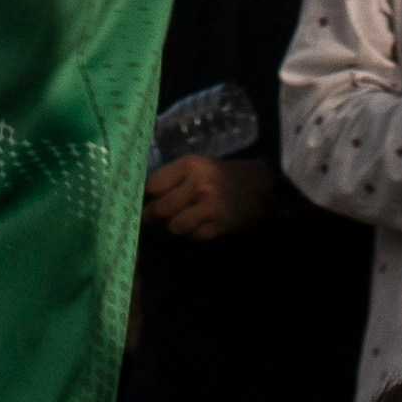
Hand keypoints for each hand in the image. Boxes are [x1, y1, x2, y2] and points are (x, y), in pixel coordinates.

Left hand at [143, 154, 282, 240]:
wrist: (261, 186)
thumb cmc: (222, 174)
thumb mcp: (198, 166)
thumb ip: (173, 178)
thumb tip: (142, 196)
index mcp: (190, 165)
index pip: (154, 185)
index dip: (146, 195)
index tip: (141, 200)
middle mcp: (199, 184)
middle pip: (161, 208)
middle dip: (155, 215)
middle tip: (150, 217)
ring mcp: (211, 206)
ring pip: (176, 226)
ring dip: (176, 225)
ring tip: (182, 218)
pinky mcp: (220, 225)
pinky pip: (194, 236)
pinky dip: (194, 233)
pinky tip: (201, 224)